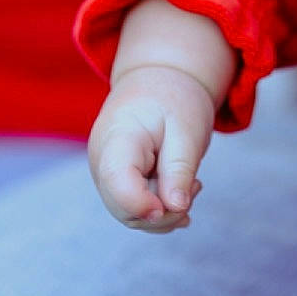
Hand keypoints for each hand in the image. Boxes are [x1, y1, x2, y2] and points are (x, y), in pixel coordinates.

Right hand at [88, 62, 214, 230]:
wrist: (157, 80)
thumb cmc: (174, 99)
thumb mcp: (187, 128)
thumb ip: (180, 168)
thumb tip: (176, 209)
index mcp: (117, 137)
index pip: (116, 180)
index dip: (142, 204)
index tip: (177, 206)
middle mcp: (101, 160)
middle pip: (124, 208)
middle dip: (164, 211)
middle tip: (195, 187)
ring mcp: (104, 174)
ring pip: (130, 215)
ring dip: (165, 212)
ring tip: (190, 185)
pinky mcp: (114, 182)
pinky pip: (134, 209)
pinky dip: (160, 210)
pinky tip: (180, 194)